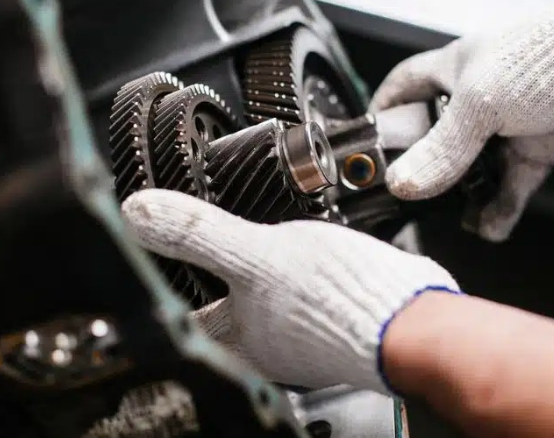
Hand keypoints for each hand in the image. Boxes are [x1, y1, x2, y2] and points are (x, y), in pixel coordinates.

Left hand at [122, 189, 458, 393]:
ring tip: (231, 246)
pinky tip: (290, 248)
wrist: (414, 316)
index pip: (182, 317)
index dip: (160, 293)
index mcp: (239, 333)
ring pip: (257, 295)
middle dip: (201, 280)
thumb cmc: (341, 301)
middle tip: (181, 253)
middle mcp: (265, 338)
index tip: (143, 274)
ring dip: (244, 272)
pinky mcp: (327, 307)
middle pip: (218, 307)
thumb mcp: (257, 255)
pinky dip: (282, 266)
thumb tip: (138, 214)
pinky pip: (291, 285)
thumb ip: (198, 234)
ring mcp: (298, 326)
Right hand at [370, 20, 553, 241]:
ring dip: (462, 196)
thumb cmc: (549, 59)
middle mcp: (477, 97)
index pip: (404, 85)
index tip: (367, 139)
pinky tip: (488, 226)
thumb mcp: (482, 102)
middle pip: (434, 136)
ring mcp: (507, 125)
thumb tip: (402, 183)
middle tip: (409, 192)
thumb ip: (442, 148)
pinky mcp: (536, 148)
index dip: (382, 109)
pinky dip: (498, 209)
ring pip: (471, 167)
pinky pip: (508, 185)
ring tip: (452, 218)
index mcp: (454, 68)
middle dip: (423, 166)